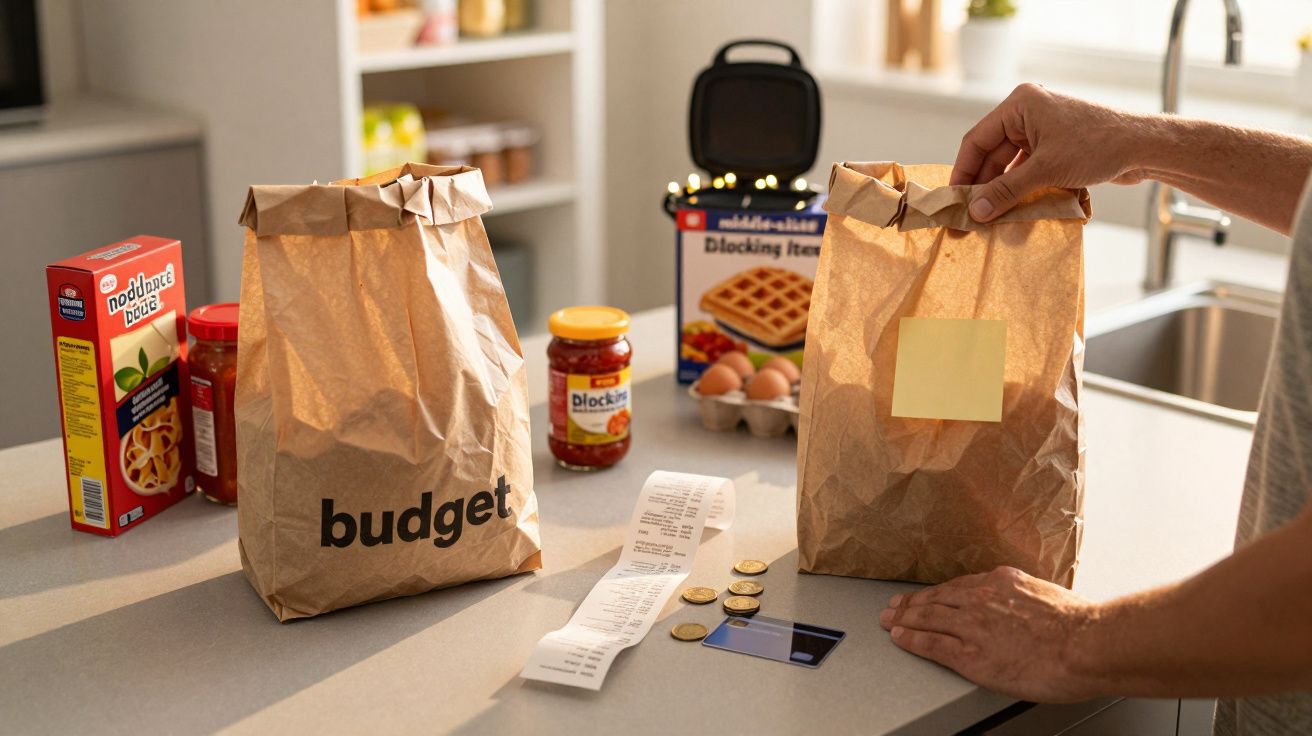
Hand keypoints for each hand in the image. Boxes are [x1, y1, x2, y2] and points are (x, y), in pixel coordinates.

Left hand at [879, 566, 1101, 702]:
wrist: (1085, 644)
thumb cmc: (1079, 625)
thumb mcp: (1047, 594)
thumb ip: (1026, 597)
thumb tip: (1025, 606)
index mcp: (1001, 582)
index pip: (958, 586)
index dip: (937, 593)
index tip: (925, 596)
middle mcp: (980, 599)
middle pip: (936, 599)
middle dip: (912, 603)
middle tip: (893, 606)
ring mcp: (972, 626)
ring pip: (927, 619)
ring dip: (904, 619)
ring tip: (888, 621)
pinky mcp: (970, 654)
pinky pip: (932, 644)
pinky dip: (912, 640)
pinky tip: (900, 638)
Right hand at [952, 83, 1149, 221]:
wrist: (1145, 147)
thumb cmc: (1099, 145)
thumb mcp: (1046, 170)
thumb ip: (1006, 191)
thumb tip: (975, 212)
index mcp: (1021, 104)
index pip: (977, 140)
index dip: (963, 172)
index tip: (953, 201)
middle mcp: (1028, 114)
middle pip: (992, 155)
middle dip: (982, 186)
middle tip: (969, 217)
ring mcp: (1043, 130)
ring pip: (1009, 165)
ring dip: (1001, 191)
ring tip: (989, 218)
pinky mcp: (1056, 147)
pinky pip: (1027, 170)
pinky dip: (1020, 190)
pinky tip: (1012, 210)